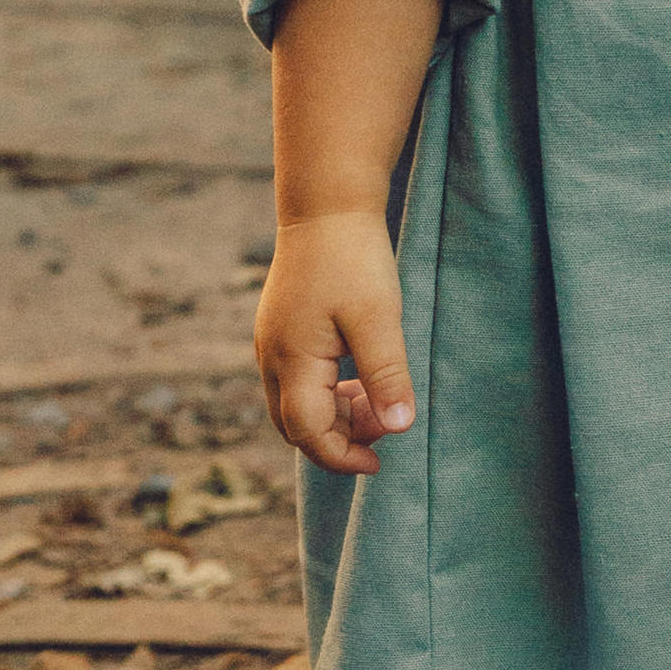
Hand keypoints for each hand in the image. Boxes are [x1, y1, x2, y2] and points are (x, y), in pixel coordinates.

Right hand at [255, 212, 415, 474]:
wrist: (327, 206)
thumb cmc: (353, 258)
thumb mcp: (378, 318)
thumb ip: (386, 375)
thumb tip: (400, 428)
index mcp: (290, 358)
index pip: (307, 432)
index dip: (342, 456)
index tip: (379, 463)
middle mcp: (271, 357)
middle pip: (296, 426)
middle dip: (340, 439)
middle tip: (385, 424)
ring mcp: (272, 344)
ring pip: (296, 405)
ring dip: (336, 416)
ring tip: (378, 398)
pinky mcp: (282, 333)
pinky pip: (298, 382)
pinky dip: (329, 394)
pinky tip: (360, 379)